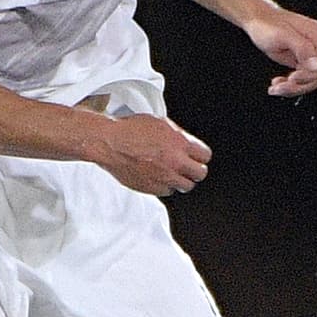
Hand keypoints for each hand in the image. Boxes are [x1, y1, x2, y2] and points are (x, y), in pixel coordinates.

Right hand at [95, 114, 211, 195]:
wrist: (110, 143)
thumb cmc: (130, 130)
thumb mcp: (160, 124)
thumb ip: (177, 136)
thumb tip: (186, 144)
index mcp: (180, 143)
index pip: (205, 155)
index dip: (201, 155)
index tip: (197, 156)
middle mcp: (175, 162)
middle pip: (200, 173)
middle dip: (195, 170)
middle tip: (189, 168)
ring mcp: (165, 177)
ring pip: (186, 186)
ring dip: (182, 180)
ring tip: (173, 174)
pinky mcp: (153, 188)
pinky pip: (168, 192)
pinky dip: (165, 186)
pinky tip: (158, 177)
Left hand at [244, 8, 316, 96]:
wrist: (257, 21)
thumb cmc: (267, 24)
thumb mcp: (282, 35)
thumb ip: (301, 48)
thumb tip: (316, 64)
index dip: (310, 75)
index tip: (292, 77)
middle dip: (298, 85)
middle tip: (279, 87)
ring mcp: (310, 53)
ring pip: (309, 80)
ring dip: (292, 88)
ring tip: (275, 87)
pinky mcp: (302, 60)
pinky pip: (301, 78)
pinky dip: (289, 85)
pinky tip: (277, 84)